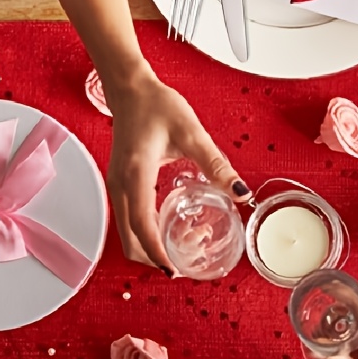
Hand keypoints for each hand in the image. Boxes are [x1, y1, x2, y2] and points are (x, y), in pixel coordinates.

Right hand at [104, 68, 250, 271]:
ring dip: (149, 246)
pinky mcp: (119, 185)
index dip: (157, 252)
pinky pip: (128, 220)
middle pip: (129, 239)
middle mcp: (120, 185)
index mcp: (135, 174)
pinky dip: (145, 233)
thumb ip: (216, 164)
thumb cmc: (156, 105)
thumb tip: (241, 192)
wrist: (130, 89)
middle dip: (154, 256)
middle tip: (184, 262)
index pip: (142, 224)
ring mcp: (116, 186)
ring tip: (181, 245)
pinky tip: (170, 228)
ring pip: (126, 233)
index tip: (173, 269)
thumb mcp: (192, 133)